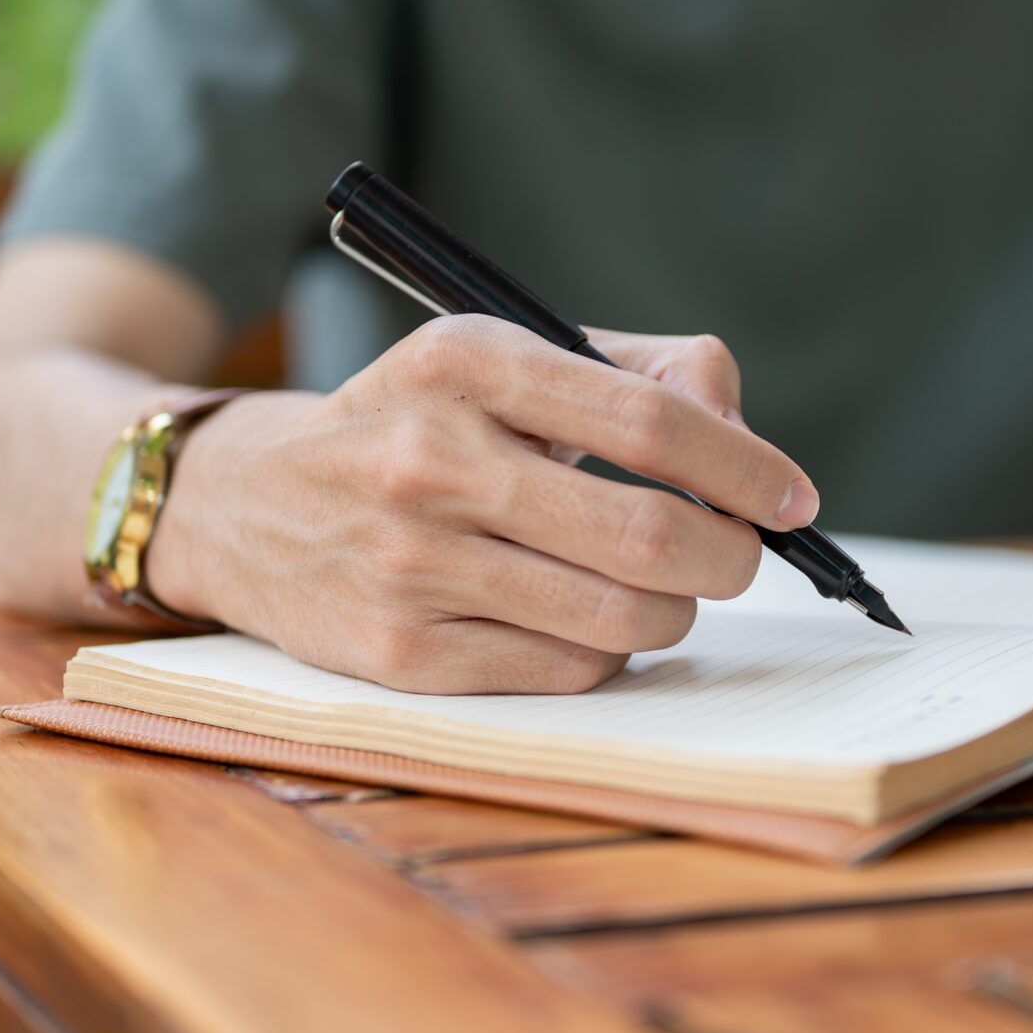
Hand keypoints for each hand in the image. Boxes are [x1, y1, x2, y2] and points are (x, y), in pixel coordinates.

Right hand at [151, 316, 816, 692]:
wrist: (242, 505)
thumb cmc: (414, 426)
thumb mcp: (502, 360)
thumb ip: (637, 372)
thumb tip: (741, 432)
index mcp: (466, 363)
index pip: (650, 423)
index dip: (746, 468)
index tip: (791, 497)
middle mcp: (431, 460)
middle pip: (651, 535)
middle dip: (728, 556)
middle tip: (736, 554)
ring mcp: (411, 566)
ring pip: (621, 618)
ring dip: (671, 610)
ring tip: (655, 585)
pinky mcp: (400, 656)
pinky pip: (566, 672)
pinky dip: (603, 652)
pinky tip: (577, 617)